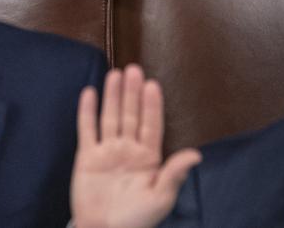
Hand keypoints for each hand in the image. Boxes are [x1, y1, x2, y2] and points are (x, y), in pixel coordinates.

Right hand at [71, 66, 202, 227]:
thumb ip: (174, 174)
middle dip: (132, 93)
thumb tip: (197, 154)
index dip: (152, 105)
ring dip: (113, 96)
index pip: (151, 125)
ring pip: (110, 117)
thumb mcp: (160, 199)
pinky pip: (87, 130)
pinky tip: (90, 92)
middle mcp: (128, 150)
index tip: (153, 85)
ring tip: (116, 74)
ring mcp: (107, 152)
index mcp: (148, 158)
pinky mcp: (86, 158)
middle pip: (130, 115)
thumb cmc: (136, 220)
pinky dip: (87, 111)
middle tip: (134, 69)